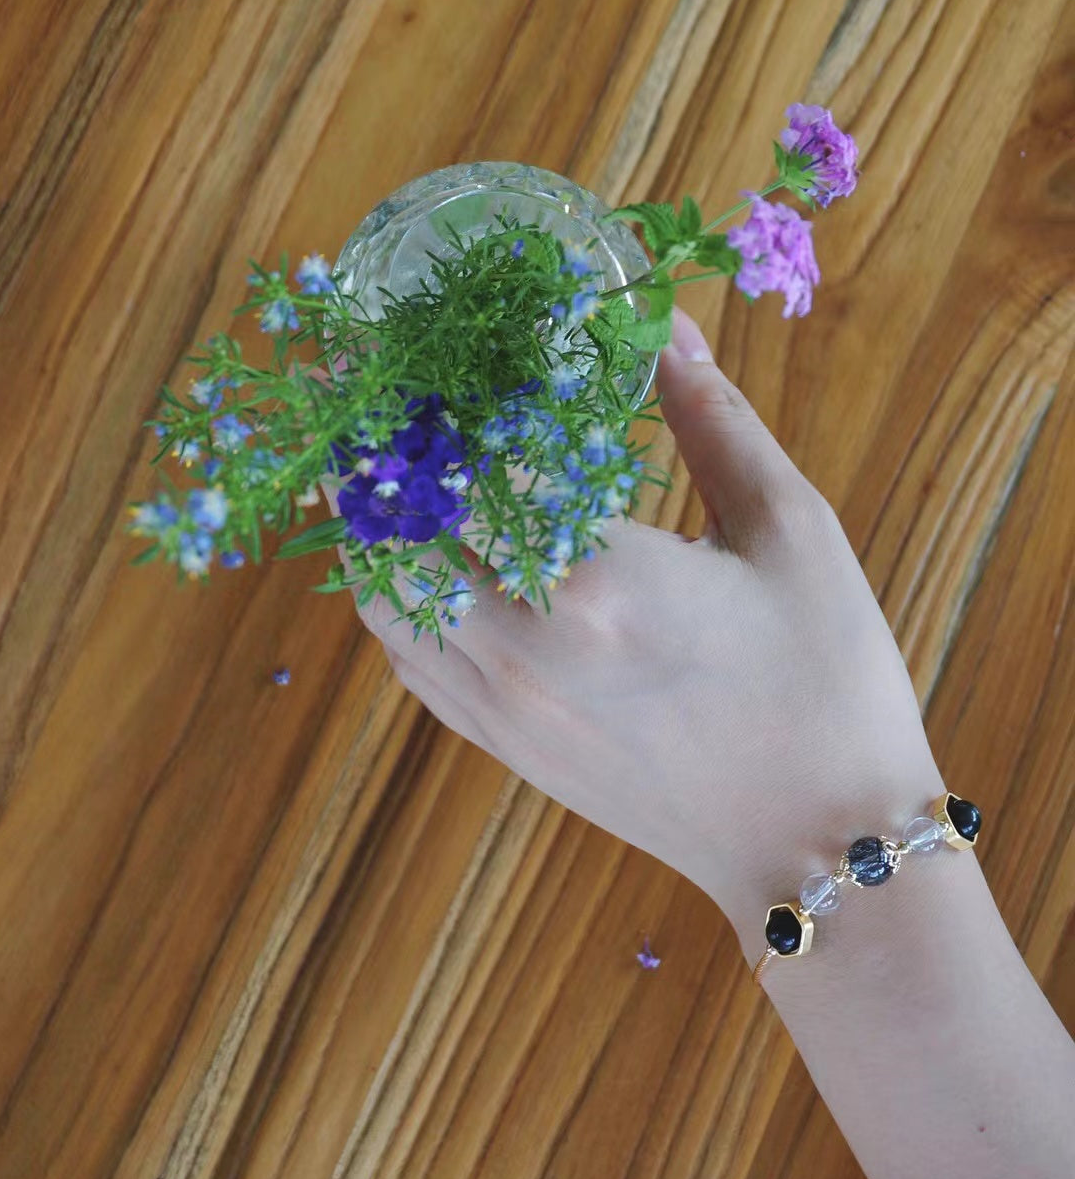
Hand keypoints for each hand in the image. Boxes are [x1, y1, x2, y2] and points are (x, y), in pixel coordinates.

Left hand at [332, 306, 942, 948]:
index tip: (384, 349)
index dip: (410, 400)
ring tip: (373, 468)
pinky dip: (392, 598)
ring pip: (381, 604)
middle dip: (361, 457)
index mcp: (594, 581)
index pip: (460, 467)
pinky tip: (416, 560)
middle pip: (391, 534)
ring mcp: (503, 709)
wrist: (821, 846)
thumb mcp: (788, 531)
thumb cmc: (826, 681)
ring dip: (366, 530)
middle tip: (351, 397)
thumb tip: (669, 331)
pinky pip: (411, 662)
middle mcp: (521, 647)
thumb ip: (714, 420)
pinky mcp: (506, 749)